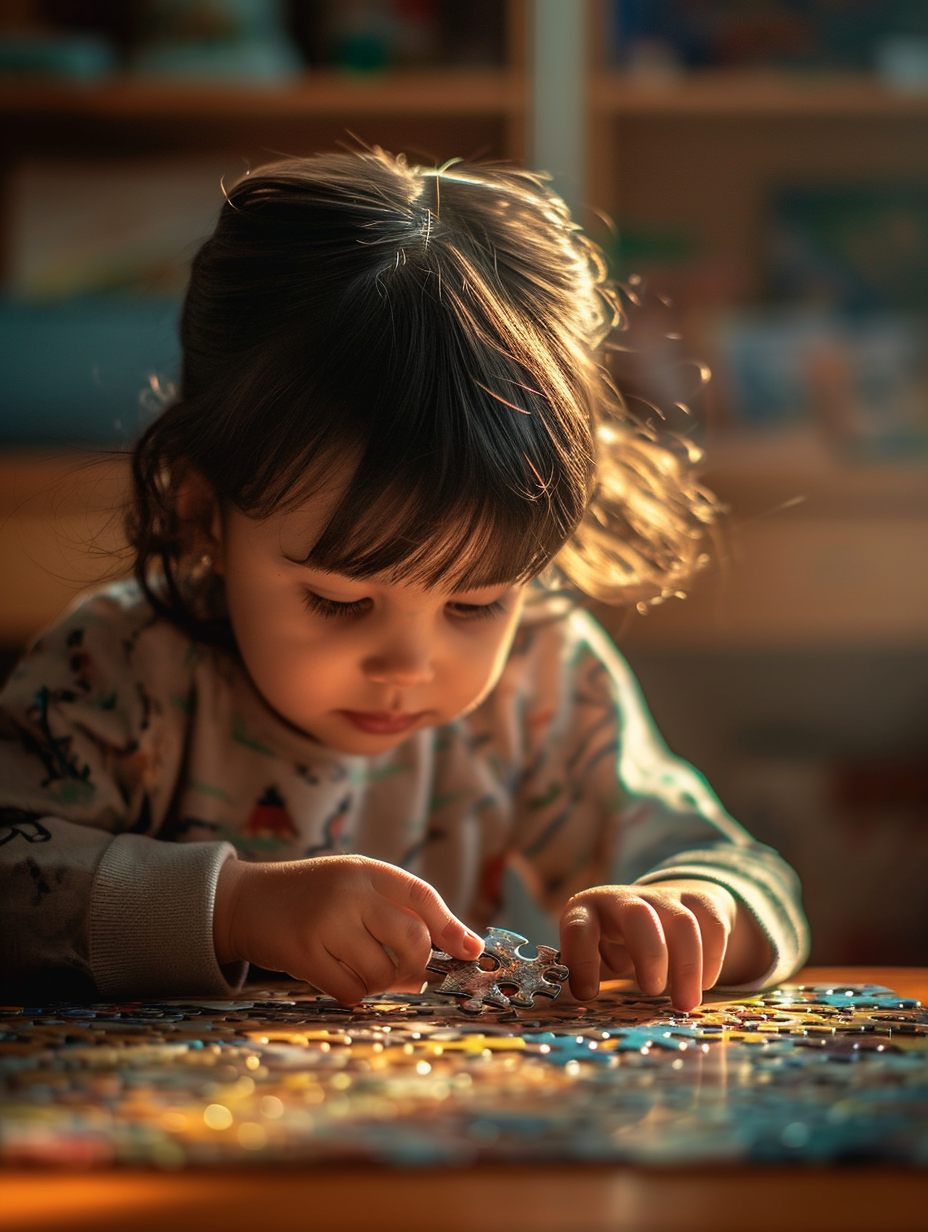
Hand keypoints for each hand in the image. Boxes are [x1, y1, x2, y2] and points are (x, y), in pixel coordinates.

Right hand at [214, 854, 482, 1004]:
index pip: (423, 897)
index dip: (452, 927)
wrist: (246, 900)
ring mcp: (326, 921)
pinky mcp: (304, 952)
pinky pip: (350, 990)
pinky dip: (355, 994)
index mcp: (367, 870)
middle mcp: (350, 891)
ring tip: (365, 973)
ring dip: (381, 984)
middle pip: (412, 941)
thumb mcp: (353, 885)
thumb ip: (394, 911)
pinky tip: (344, 982)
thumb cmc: (313, 897)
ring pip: (382, 972)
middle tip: (409, 976)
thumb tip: (450, 953)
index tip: (473, 952)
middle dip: (417, 967)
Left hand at [560, 879, 768, 1010]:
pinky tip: (704, 984)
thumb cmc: (613, 950)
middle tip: (652, 990)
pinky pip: (712, 923)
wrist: (652, 913)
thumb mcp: (594, 962)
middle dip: (649, 955)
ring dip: (687, 966)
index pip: (578, 927)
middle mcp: (623, 899)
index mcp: (587, 911)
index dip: (583, 959)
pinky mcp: (696, 900)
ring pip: (683, 922)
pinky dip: (712, 958)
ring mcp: (662, 897)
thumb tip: (584, 1016)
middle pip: (638, 916)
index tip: (588, 995)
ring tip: (685, 1003)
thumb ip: (590, 982)